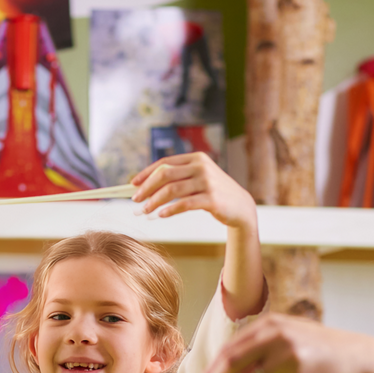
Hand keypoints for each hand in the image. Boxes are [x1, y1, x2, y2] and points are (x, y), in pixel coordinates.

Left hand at [130, 153, 256, 231]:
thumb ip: (179, 178)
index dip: (146, 173)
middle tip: (135, 200)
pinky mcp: (211, 199)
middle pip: (165, 175)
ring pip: (172, 190)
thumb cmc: (214, 193)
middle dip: (147, 187)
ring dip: (155, 201)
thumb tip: (146, 186)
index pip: (165, 163)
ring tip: (145, 210)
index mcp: (196, 158)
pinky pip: (184, 204)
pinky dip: (170, 210)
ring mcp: (207, 182)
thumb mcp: (199, 179)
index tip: (133, 184)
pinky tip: (161, 215)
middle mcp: (201, 167)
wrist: (240, 207)